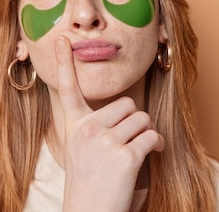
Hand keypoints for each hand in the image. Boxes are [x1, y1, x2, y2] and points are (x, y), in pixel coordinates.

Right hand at [55, 36, 163, 211]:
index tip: (62, 39)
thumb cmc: (89, 180)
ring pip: (141, 118)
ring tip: (138, 148)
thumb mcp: (80, 147)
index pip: (67, 88)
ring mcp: (105, 142)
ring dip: (146, 132)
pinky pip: (151, 136)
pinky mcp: (125, 156)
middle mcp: (87, 129)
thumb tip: (123, 106)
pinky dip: (156, 144)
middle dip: (134, 119)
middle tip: (128, 138)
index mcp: (74, 125)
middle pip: (126, 103)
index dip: (64, 62)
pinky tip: (151, 153)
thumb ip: (92, 124)